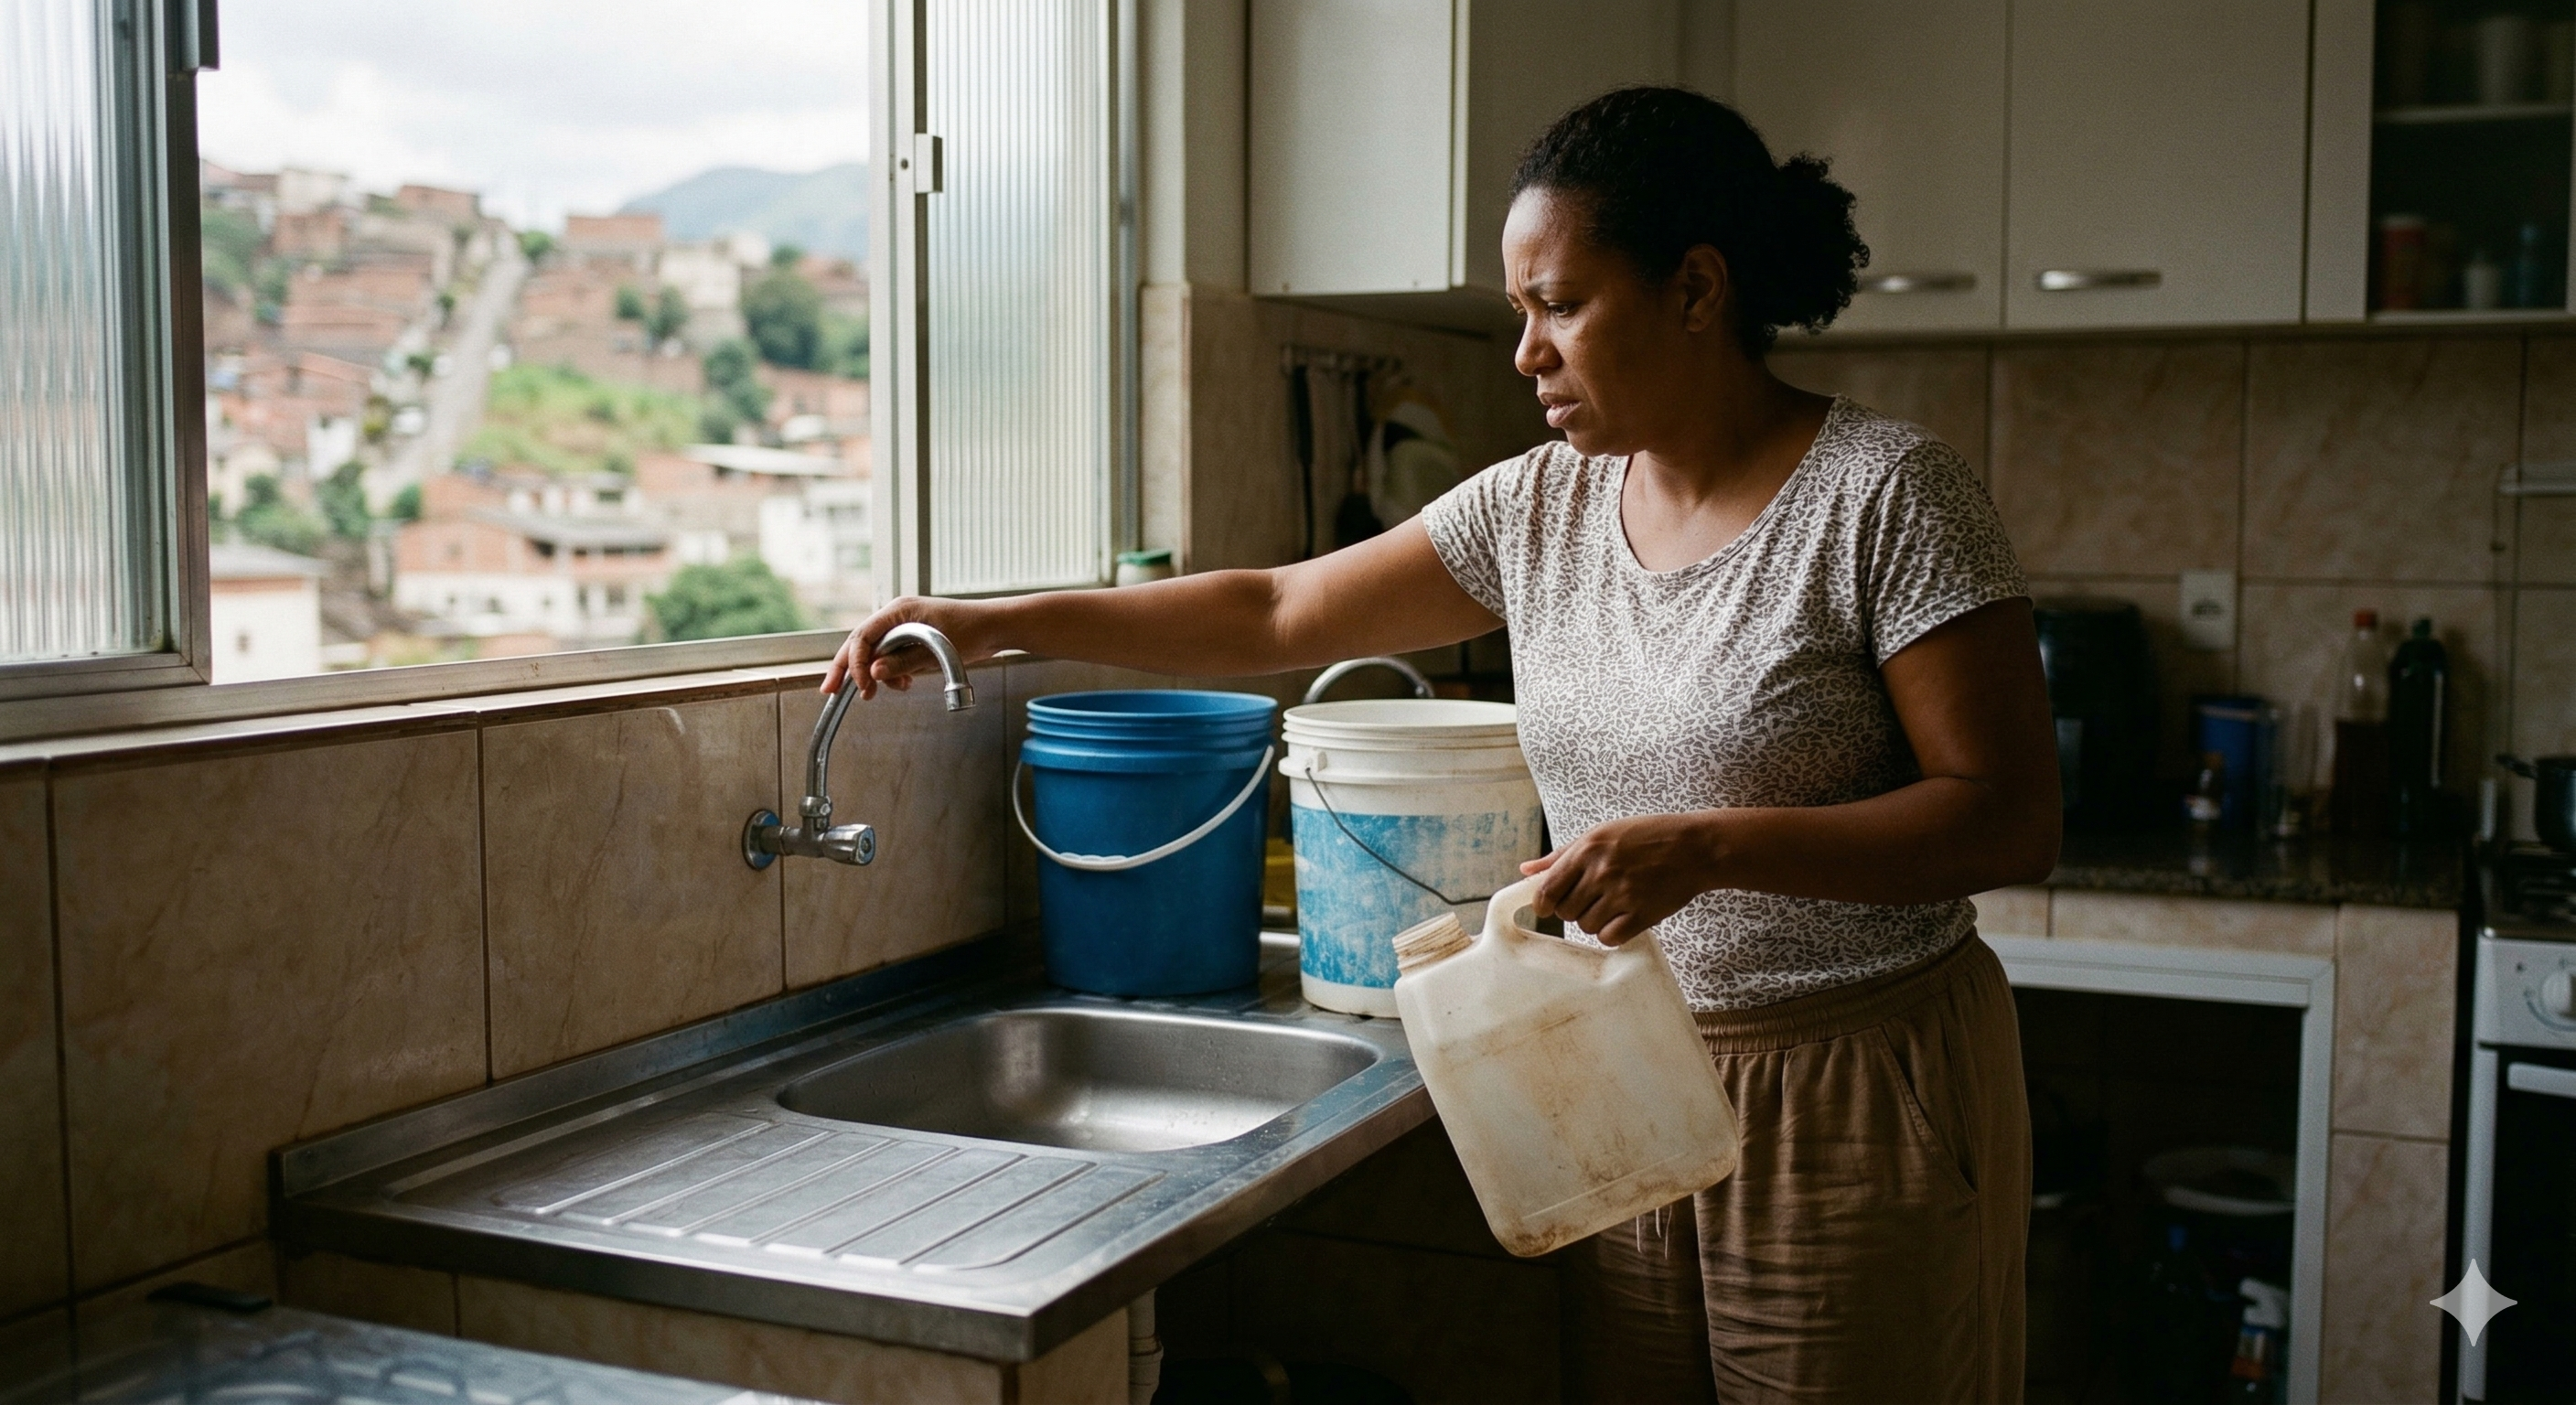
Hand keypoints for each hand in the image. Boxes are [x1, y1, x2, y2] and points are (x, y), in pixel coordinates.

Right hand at [820, 596, 998, 698]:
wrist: (996, 628)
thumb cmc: (972, 631)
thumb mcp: (936, 650)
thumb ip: (903, 662)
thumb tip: (873, 673)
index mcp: (898, 610)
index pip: (863, 635)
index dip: (855, 662)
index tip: (861, 685)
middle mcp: (896, 616)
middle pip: (861, 643)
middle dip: (847, 668)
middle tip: (830, 691)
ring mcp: (903, 627)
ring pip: (876, 653)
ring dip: (876, 674)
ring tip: (891, 690)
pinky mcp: (912, 639)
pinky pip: (891, 656)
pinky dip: (893, 672)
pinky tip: (905, 684)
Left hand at [1520, 812, 1724, 945]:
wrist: (1694, 848)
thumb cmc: (1646, 836)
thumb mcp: (1601, 833)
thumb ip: (1561, 855)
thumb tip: (1525, 870)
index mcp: (1587, 849)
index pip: (1547, 889)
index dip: (1542, 903)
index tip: (1547, 907)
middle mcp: (1601, 872)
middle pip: (1565, 911)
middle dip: (1573, 909)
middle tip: (1592, 898)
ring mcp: (1622, 894)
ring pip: (1585, 926)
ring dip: (1594, 921)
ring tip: (1612, 903)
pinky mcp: (1641, 913)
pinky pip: (1609, 938)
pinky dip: (1611, 933)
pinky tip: (1622, 918)